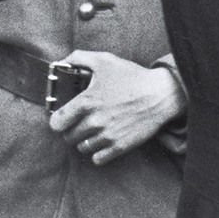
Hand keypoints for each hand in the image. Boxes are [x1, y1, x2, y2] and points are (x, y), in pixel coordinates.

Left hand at [46, 52, 185, 165]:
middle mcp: (94, 121)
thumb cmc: (133, 77)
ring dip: (84, 141)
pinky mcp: (120, 146)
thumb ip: (79, 58)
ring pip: (82, 148)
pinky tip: (102, 141)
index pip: (57, 122)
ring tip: (92, 131)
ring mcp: (107, 135)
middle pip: (69, 137)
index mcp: (86, 101)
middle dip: (71, 130)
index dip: (57, 121)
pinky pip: (98, 159)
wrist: (161, 94)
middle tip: (79, 123)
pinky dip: (97, 153)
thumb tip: (63, 61)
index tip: (61, 119)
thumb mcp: (105, 61)